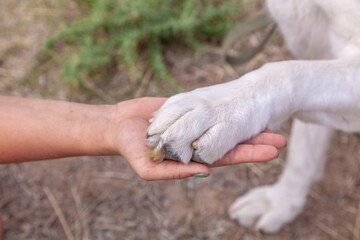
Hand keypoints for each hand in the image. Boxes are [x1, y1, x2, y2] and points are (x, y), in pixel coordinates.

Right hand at [111, 98, 285, 180]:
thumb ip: (176, 171)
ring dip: (245, 123)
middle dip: (255, 140)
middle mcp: (199, 141)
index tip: (273, 150)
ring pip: (225, 124)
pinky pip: (211, 109)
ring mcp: (196, 124)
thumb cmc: (131, 149)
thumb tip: (205, 172)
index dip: (249, 154)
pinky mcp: (189, 108)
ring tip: (269, 118)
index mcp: (193, 157)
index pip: (227, 156)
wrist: (119, 125)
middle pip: (232, 141)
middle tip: (280, 136)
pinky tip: (241, 104)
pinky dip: (226, 108)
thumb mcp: (150, 168)